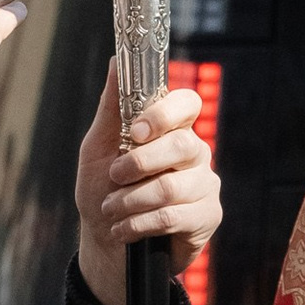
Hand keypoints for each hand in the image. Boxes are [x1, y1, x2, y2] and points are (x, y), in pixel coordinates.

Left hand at [76, 62, 221, 304]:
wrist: (106, 244)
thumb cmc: (103, 191)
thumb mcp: (97, 148)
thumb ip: (113, 108)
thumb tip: (116, 60)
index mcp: (171, 129)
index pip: (187, 104)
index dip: (164, 114)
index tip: (135, 131)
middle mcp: (194, 153)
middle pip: (183, 145)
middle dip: (139, 163)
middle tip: (114, 176)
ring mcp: (204, 185)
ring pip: (172, 186)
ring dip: (131, 201)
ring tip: (111, 210)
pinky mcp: (206, 216)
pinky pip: (173, 216)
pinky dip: (138, 224)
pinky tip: (123, 230)